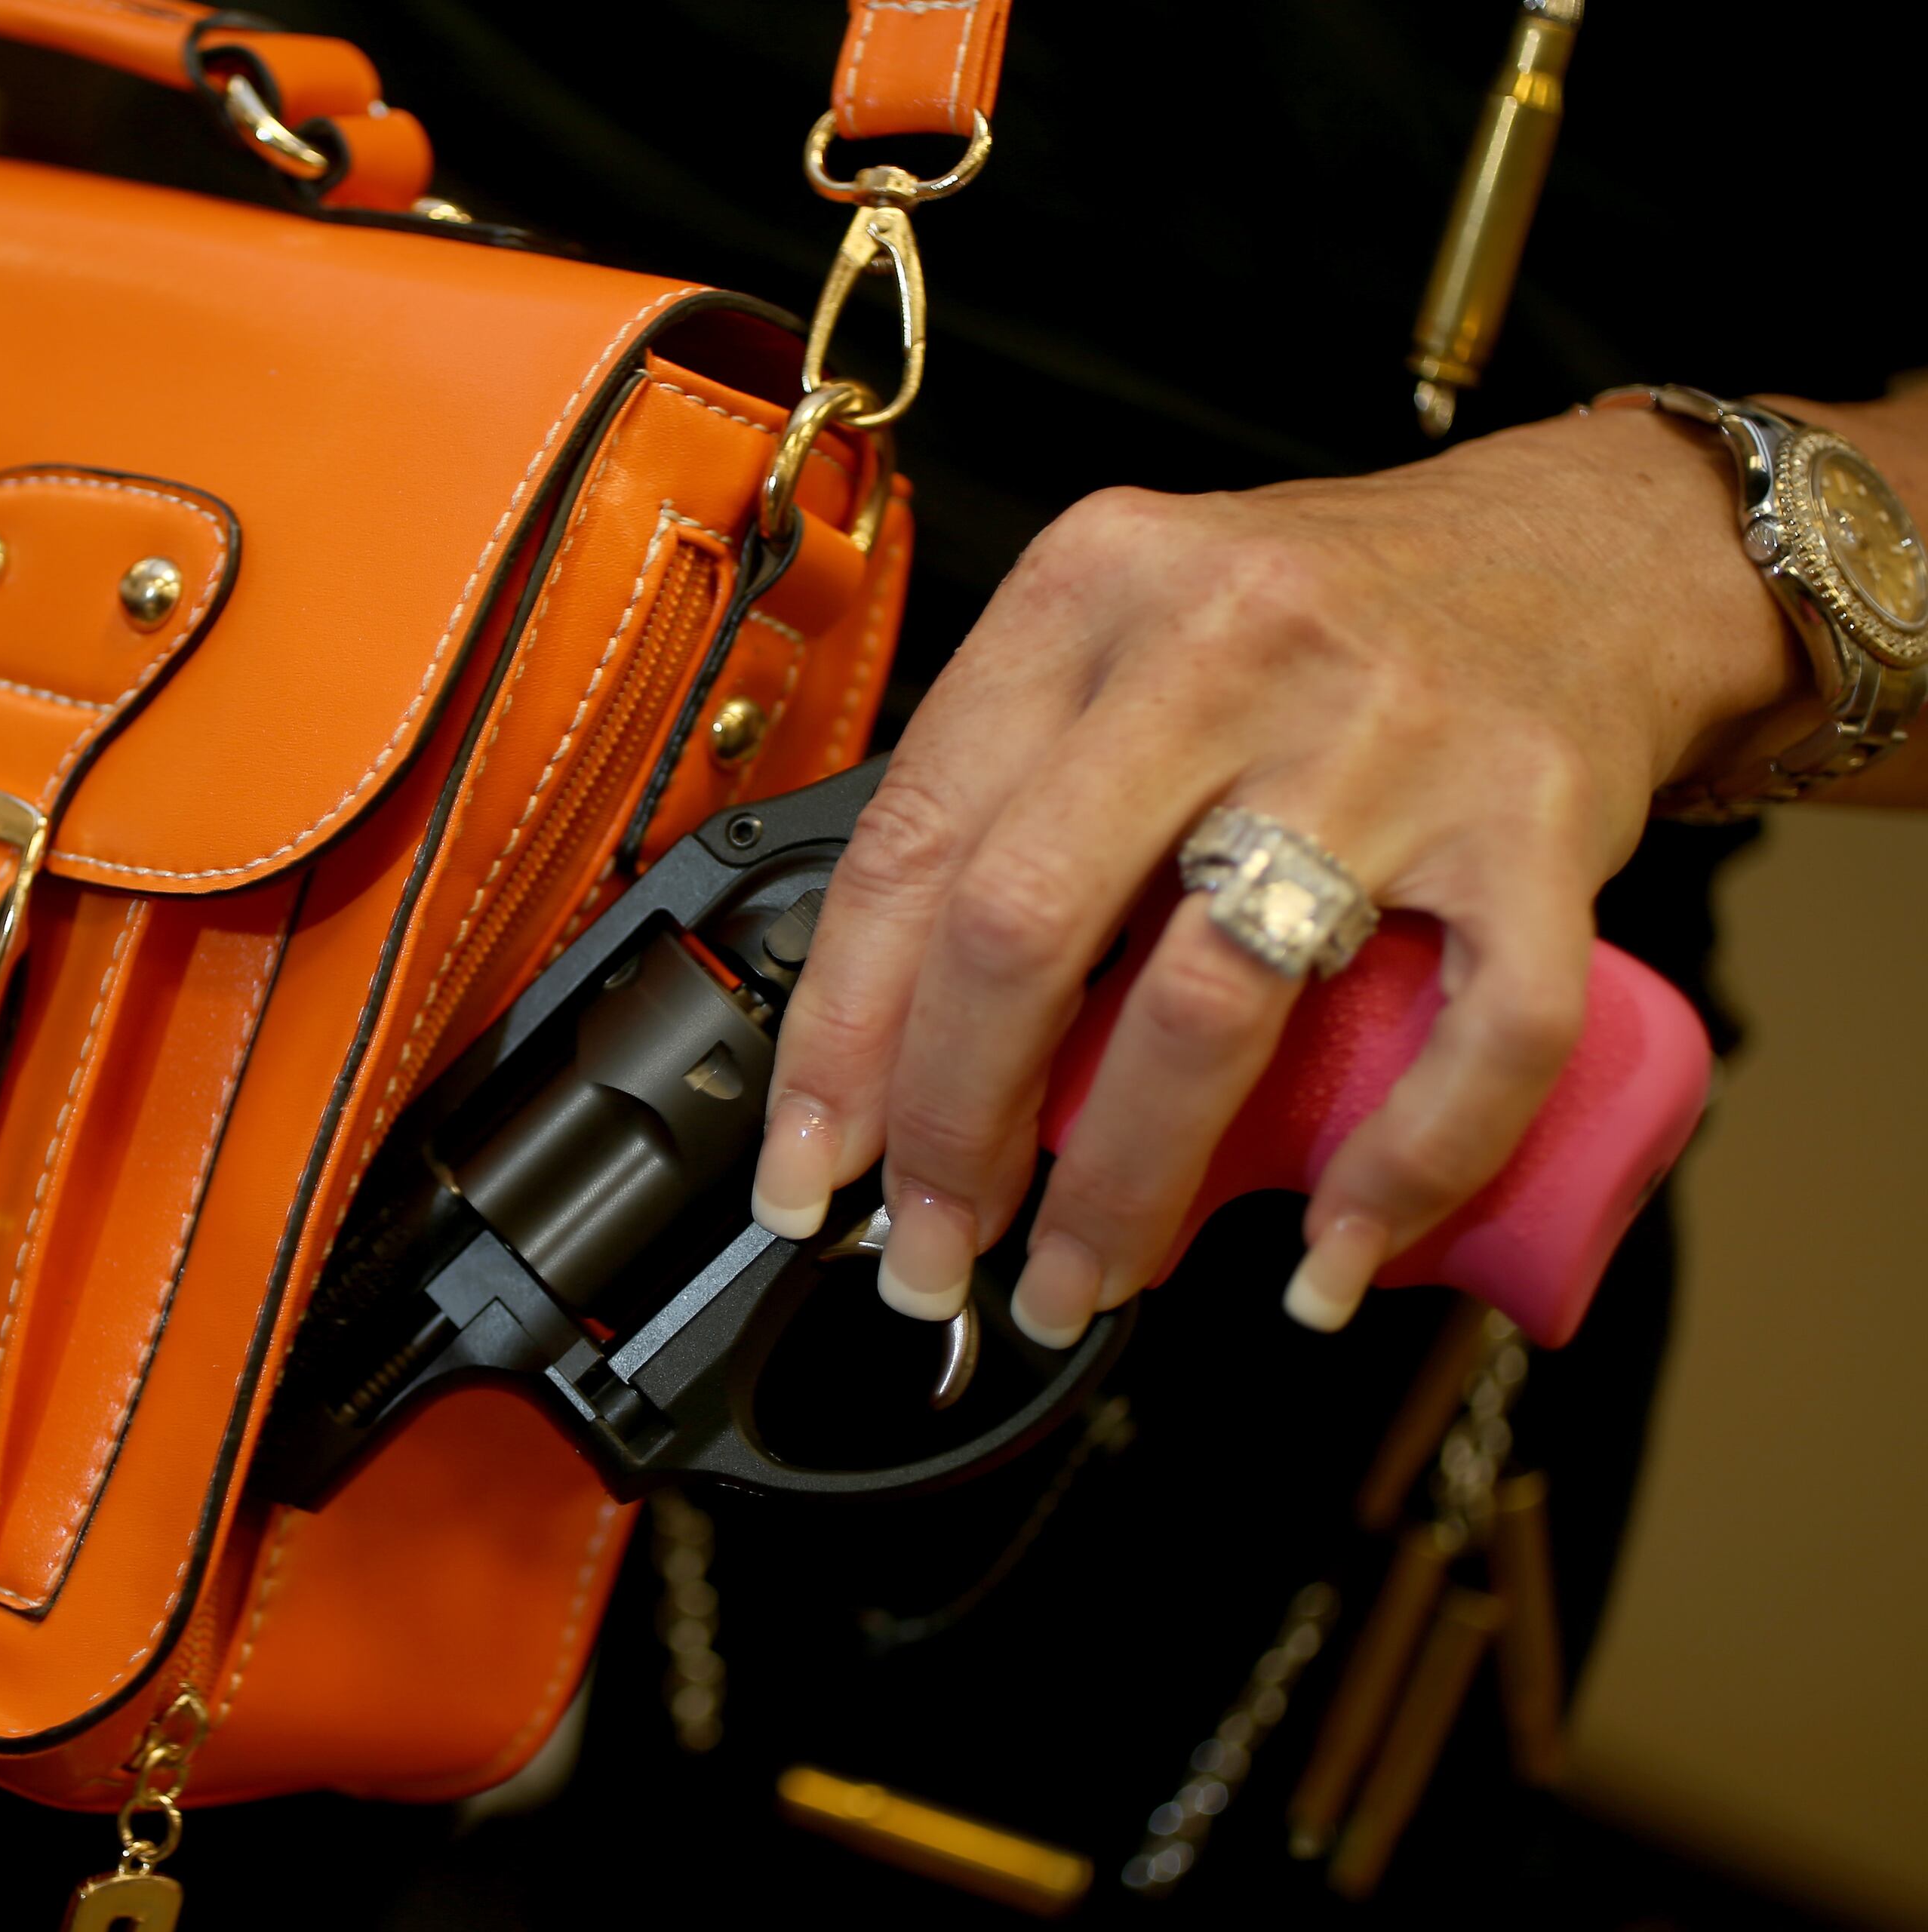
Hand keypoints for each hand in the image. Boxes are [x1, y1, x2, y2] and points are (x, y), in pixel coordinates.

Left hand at [753, 402, 1822, 1342]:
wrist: (1592, 554)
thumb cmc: (1332, 624)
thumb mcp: (1133, 645)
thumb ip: (1018, 796)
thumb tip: (897, 1046)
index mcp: (1091, 592)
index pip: (909, 844)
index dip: (840, 1036)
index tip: (809, 1170)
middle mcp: (1225, 648)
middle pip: (1024, 930)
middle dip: (952, 1132)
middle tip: (933, 1251)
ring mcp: (1390, 737)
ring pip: (1208, 1006)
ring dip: (1124, 1189)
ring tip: (1083, 1279)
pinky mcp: (1540, 823)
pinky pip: (1474, 1039)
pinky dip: (1396, 1178)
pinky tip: (1328, 1258)